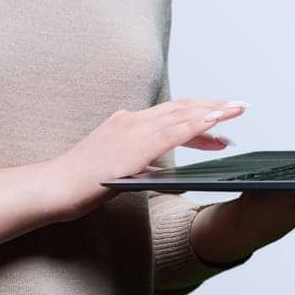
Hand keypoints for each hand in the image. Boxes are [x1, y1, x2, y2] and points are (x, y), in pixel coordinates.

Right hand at [47, 98, 246, 221]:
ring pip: (180, 114)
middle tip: (240, 106)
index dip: (199, 116)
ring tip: (236, 109)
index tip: (222, 121)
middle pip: (181, 108)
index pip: (171, 115)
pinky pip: (171, 132)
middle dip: (213, 106)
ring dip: (211, 110)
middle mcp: (132, 121)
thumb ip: (146, 169)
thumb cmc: (82, 184)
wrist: (54, 187)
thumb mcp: (122, 173)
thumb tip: (172, 176)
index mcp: (127, 124)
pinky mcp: (133, 146)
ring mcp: (132, 131)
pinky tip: (214, 121)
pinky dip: (194, 123)